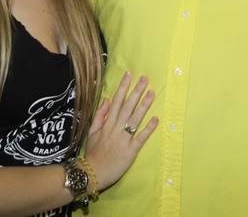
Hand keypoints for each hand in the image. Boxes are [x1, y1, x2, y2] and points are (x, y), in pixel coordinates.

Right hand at [84, 72, 157, 190]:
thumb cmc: (93, 153)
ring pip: (135, 119)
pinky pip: (140, 138)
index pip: (116, 101)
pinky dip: (148, 128)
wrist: (93, 173)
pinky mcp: (131, 151)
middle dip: (136, 92)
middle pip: (128, 107)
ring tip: (152, 93)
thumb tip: (107, 99)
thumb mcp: (92, 132)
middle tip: (145, 79)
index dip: (123, 87)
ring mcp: (124, 139)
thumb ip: (99, 115)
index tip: (129, 75)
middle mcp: (116, 128)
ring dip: (144, 106)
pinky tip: (156, 119)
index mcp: (107, 123)